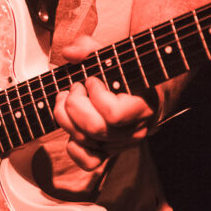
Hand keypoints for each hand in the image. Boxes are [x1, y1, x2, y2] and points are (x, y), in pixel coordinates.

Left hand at [52, 35, 159, 170]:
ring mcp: (121, 144)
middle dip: (75, 104)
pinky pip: (88, 162)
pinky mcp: (108, 152)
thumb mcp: (112, 54)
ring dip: (66, 118)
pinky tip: (71, 126)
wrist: (141, 89)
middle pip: (95, 129)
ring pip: (87, 141)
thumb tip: (70, 53)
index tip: (92, 80)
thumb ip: (91, 48)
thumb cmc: (127, 71)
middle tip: (75, 88)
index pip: (114, 114)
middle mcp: (135, 131)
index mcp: (144, 106)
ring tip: (66, 99)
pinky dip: (73, 147)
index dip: (96, 96)